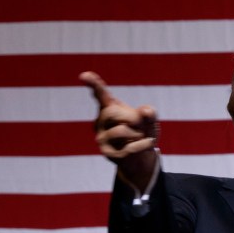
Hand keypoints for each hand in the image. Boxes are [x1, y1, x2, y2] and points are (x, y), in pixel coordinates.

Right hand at [79, 71, 159, 190]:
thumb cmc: (143, 132)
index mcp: (109, 108)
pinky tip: (146, 144)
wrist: (142, 156)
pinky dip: (142, 145)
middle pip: (111, 113)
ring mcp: (102, 138)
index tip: (83, 75)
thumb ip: (150, 113)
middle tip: (141, 125)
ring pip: (120, 131)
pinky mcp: (107, 153)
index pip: (100, 94)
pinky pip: (127, 148)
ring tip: (140, 137)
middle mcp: (101, 121)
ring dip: (138, 134)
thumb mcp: (150, 120)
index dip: (93, 84)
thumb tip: (145, 111)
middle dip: (131, 118)